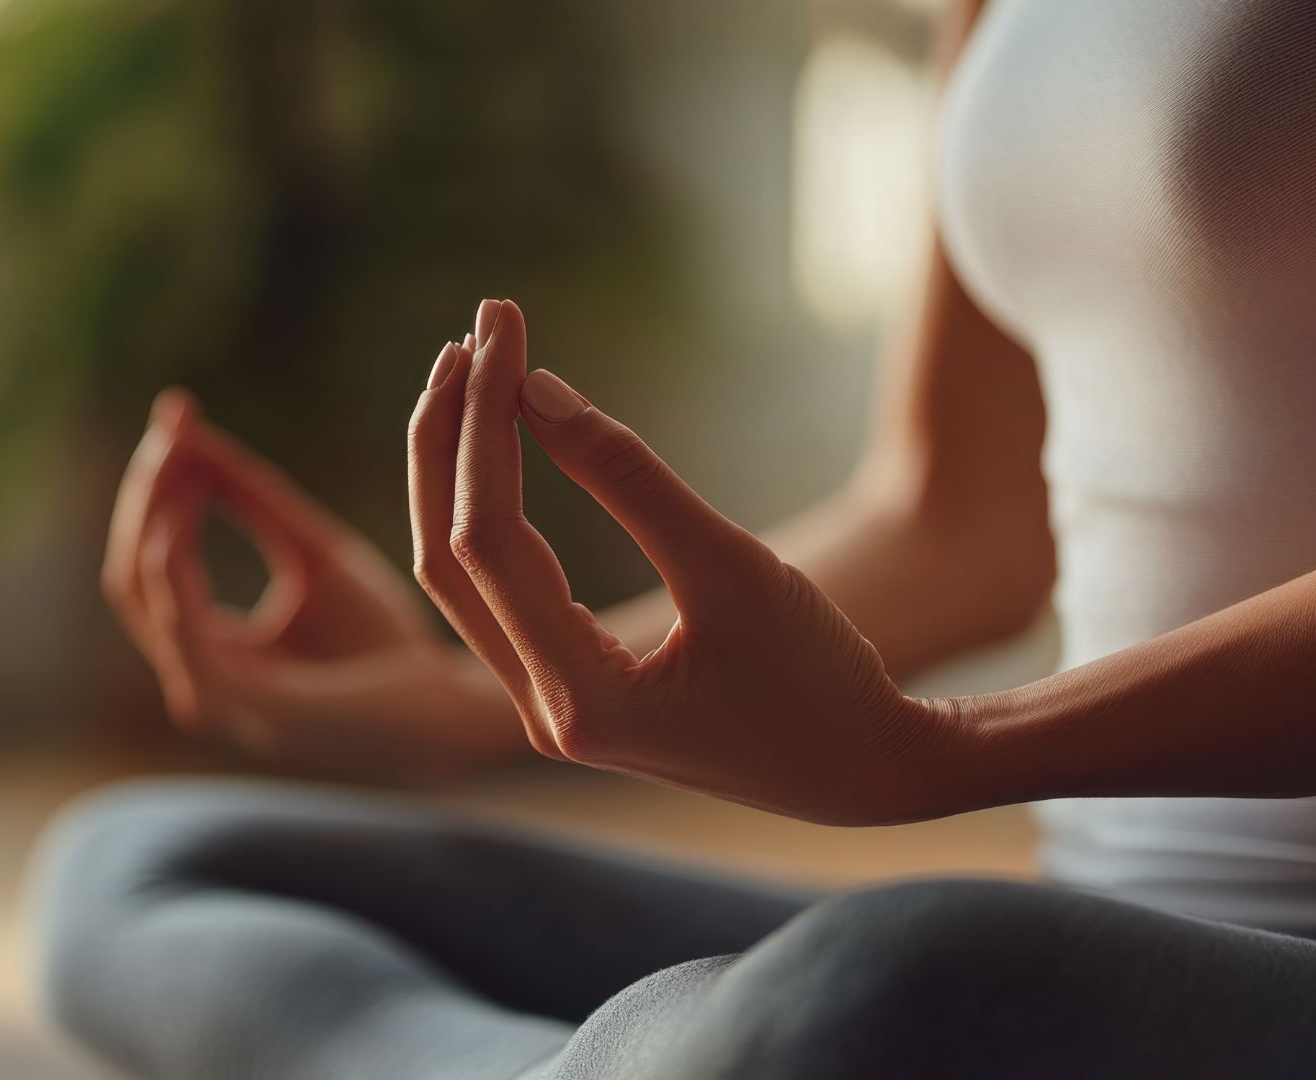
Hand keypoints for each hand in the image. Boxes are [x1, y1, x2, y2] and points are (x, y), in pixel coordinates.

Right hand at [102, 388, 521, 771]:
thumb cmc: (383, 638)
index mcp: (208, 654)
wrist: (451, 704)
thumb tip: (187, 433)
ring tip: (177, 453)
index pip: (146, 566)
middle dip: (145, 495)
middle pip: (130, 578)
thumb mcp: (308, 550)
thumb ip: (248, 499)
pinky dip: (173, 573)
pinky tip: (182, 517)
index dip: (153, 487)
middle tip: (170, 425)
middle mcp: (197, 681)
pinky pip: (187, 633)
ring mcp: (218, 699)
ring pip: (145, 598)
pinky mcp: (254, 705)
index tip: (175, 414)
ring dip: (153, 517)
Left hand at [407, 300, 965, 824]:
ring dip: (457, 471)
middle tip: (476, 328)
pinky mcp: (565, 690)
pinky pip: (497, 590)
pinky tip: (497, 440)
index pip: (489, 541)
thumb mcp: (732, 566)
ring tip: (471, 367)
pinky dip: (488, 510)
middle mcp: (542, 714)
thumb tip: (532, 388)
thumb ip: (630, 479)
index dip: (485, 425)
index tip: (500, 326)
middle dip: (451, 437)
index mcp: (579, 701)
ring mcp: (546, 707)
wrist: (865, 769)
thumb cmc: (820, 675)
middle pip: (450, 558)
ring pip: (462, 577)